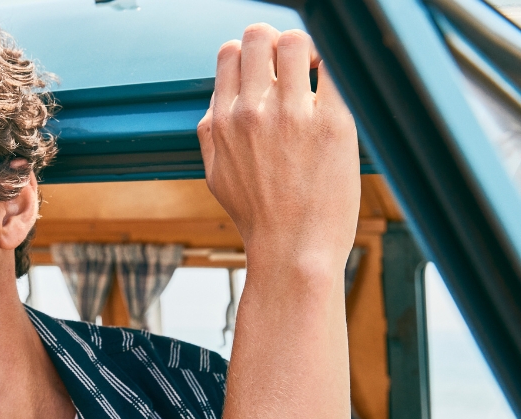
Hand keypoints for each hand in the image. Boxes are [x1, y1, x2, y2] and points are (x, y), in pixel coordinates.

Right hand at [197, 24, 359, 269]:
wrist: (292, 251)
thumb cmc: (258, 217)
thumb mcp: (215, 175)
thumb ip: (212, 133)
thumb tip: (220, 101)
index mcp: (222, 122)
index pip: (230, 52)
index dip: (251, 53)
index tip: (269, 71)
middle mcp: (251, 112)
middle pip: (258, 36)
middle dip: (277, 43)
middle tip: (295, 66)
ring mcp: (291, 116)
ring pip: (296, 42)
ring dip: (310, 49)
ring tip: (319, 74)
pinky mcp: (331, 124)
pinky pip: (336, 69)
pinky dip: (337, 68)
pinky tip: (338, 88)